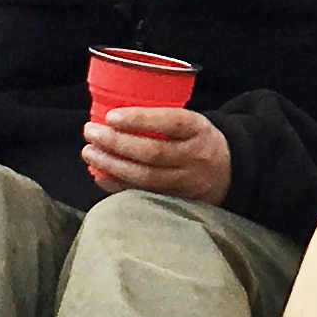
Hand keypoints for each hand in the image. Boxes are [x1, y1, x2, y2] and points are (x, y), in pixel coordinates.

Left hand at [85, 105, 233, 203]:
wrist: (227, 172)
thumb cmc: (197, 139)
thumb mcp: (191, 121)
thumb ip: (161, 118)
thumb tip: (112, 115)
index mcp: (199, 130)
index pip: (171, 123)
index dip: (140, 120)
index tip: (111, 116)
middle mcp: (194, 157)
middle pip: (153, 153)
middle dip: (116, 143)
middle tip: (90, 132)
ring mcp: (186, 182)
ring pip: (145, 177)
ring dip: (112, 164)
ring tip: (89, 152)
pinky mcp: (176, 201)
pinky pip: (142, 195)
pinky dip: (117, 185)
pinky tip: (100, 175)